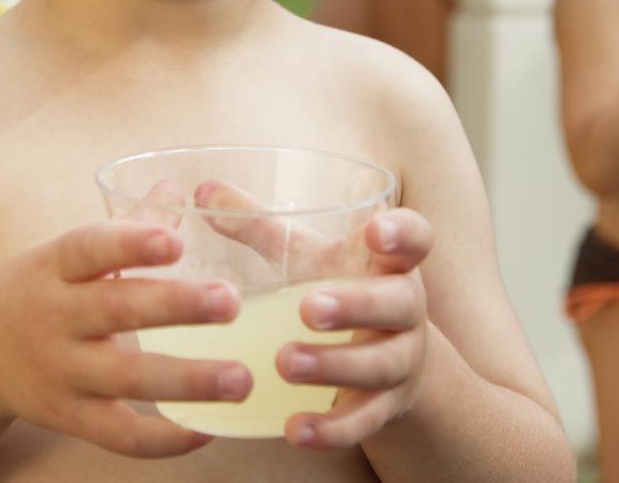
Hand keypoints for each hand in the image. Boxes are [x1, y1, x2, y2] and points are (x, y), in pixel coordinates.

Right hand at [0, 221, 251, 458]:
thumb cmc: (35, 294)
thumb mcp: (62, 258)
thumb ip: (123, 230)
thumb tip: (175, 188)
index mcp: (53, 268)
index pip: (87, 249)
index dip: (130, 244)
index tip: (175, 241)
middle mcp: (55, 318)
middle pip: (116, 310)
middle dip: (176, 306)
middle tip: (231, 301)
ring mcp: (61, 371)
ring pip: (126, 378)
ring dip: (188, 380)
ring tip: (241, 378)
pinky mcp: (69, 417)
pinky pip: (120, 435)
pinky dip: (164, 439)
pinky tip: (208, 429)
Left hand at [276, 208, 433, 449]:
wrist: (391, 364)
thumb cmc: (338, 289)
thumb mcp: (308, 255)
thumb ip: (260, 224)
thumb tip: (202, 189)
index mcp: (388, 262)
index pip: (416, 238)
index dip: (402, 234)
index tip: (376, 231)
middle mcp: (405, 309)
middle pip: (395, 304)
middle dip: (355, 306)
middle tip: (310, 308)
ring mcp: (401, 361)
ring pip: (378, 365)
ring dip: (332, 366)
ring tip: (283, 364)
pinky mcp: (386, 407)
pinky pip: (363, 421)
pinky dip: (331, 428)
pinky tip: (295, 430)